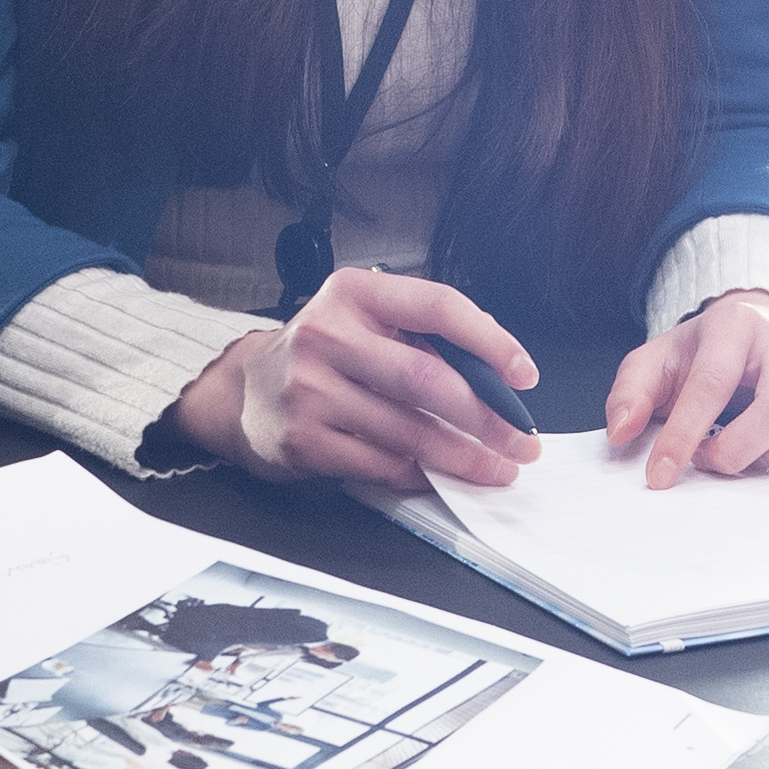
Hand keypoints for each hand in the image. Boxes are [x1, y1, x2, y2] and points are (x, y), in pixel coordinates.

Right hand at [171, 268, 537, 493]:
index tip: (524, 375)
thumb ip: (421, 337)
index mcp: (354, 293)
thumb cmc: (324, 355)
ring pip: (410, 431)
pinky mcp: (304, 441)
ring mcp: (311, 391)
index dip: (490, 341)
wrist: (244, 393)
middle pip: (428, 378)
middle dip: (487, 417)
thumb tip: (496, 380)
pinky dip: (419, 474)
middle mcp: (328, 335)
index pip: (438, 306)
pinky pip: (381, 464)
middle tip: (522, 440)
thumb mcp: (364, 320)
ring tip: (496, 467)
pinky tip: (439, 476)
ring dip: (464, 457)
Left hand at [602, 290, 768, 489]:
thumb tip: (623, 433)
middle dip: (740, 449)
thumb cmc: (705, 354)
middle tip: (714, 463)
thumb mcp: (658, 360)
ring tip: (757, 463)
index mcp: (736, 324)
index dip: (684, 435)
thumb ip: (631, 392)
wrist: (757, 330)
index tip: (661, 475)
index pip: (712, 383)